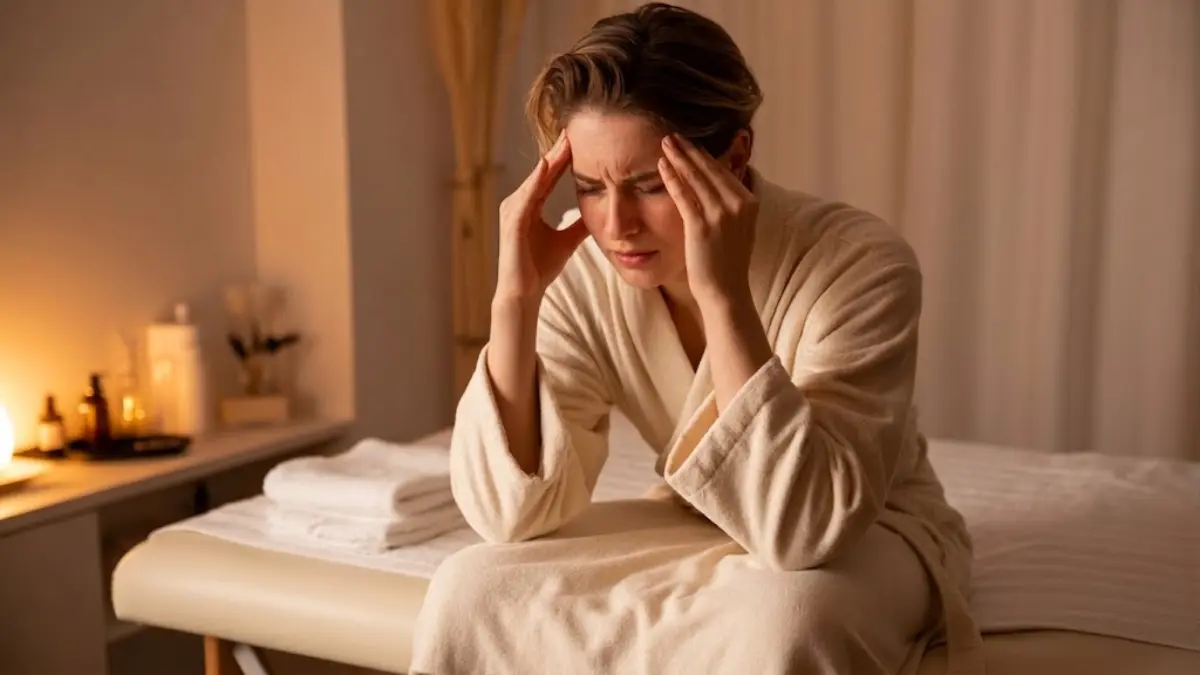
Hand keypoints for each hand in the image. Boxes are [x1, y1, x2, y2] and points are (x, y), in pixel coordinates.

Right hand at [495, 133, 588, 303]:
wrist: (524, 292)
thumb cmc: (539, 268)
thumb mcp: (567, 241)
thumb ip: (579, 225)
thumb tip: (601, 215)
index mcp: (530, 206)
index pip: (550, 176)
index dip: (564, 158)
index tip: (580, 140)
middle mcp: (519, 203)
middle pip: (541, 172)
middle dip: (557, 151)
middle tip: (572, 130)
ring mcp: (513, 211)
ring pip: (535, 179)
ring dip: (549, 160)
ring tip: (564, 142)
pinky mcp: (513, 221)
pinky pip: (527, 195)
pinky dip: (537, 180)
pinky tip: (548, 165)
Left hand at [658, 133, 758, 306]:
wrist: (726, 292)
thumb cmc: (727, 264)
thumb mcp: (738, 228)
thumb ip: (730, 205)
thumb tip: (715, 186)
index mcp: (750, 202)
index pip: (723, 171)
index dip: (703, 156)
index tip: (689, 144)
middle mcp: (738, 204)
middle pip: (709, 169)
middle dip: (689, 150)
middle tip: (672, 135)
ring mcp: (721, 214)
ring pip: (696, 178)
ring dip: (678, 157)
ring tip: (665, 143)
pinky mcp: (701, 226)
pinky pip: (683, 195)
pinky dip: (671, 178)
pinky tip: (661, 165)